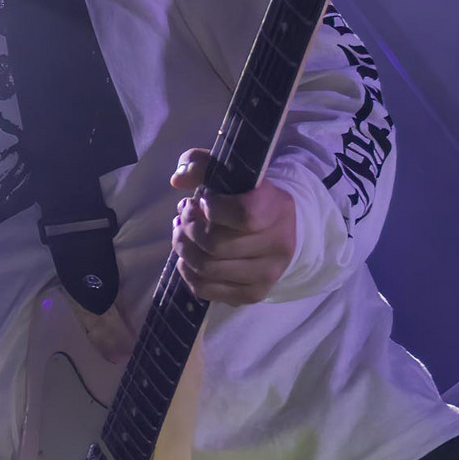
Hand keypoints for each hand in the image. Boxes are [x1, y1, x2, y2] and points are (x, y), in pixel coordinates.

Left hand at [169, 148, 296, 305]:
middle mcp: (279, 244)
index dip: (212, 208)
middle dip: (188, 229)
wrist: (280, 230)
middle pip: (216, 244)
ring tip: (181, 235)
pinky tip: (187, 258)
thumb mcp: (232, 174)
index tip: (202, 200)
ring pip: (208, 268)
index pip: (242, 214)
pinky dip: (188, 274)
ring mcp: (268, 274)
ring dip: (184, 250)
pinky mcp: (254, 294)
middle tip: (182, 218)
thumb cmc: (249, 198)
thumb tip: (178, 178)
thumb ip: (203, 164)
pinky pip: (207, 290)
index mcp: (278, 208)